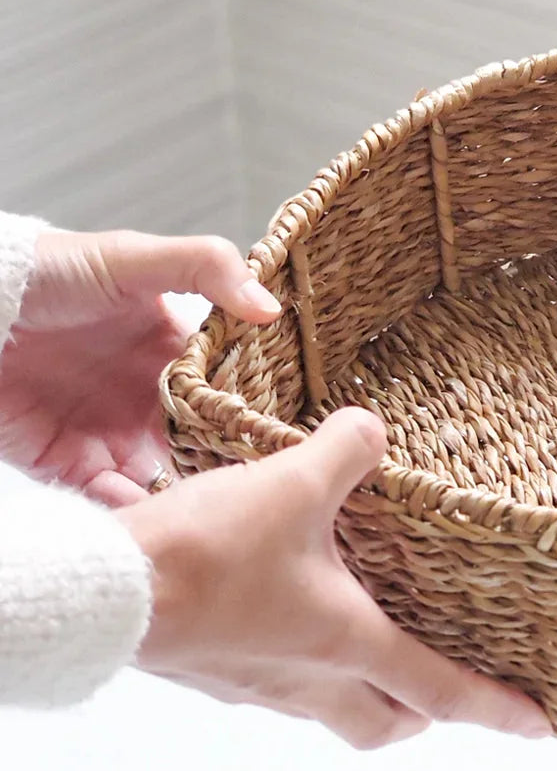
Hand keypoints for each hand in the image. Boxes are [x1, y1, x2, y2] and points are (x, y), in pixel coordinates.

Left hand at [0, 229, 280, 506]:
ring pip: (168, 477)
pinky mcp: (72, 465)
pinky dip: (135, 512)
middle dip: (229, 462)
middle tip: (262, 486)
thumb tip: (271, 307)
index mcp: (174, 349)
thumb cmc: (51, 272)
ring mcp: (113, 433)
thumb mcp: (136, 257)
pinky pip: (115, 500)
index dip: (258, 406)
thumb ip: (208, 269)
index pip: (231, 385)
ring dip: (189, 494)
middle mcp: (150, 395)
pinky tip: (154, 513)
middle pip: (206, 441)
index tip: (289, 428)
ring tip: (215, 512)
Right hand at [117, 409, 552, 748]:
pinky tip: (286, 607)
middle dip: (419, 711)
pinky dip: (299, 657)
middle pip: (381, 721)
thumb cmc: (208, 555)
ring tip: (367, 631)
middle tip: (439, 685)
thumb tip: (374, 429)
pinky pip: (275, 679)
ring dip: (357, 681)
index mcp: (347, 645)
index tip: (540, 728)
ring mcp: (256, 683)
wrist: (109, 592)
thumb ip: (348, 451)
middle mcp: (307, 679)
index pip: (441, 690)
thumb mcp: (292, 483)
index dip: (496, 708)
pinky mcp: (214, 671)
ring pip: (326, 705)